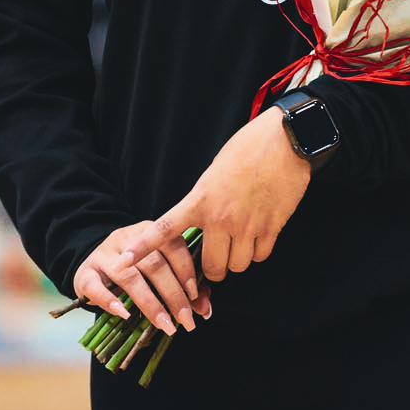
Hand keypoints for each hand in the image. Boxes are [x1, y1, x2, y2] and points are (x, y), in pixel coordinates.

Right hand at [74, 219, 207, 337]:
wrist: (92, 262)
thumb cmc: (135, 268)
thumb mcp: (158, 268)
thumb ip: (183, 283)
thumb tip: (205, 309)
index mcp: (151, 232)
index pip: (173, 245)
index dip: (186, 270)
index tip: (195, 296)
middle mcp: (127, 238)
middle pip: (154, 264)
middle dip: (173, 294)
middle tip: (186, 319)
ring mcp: (104, 254)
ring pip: (129, 276)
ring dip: (150, 303)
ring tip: (165, 324)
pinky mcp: (84, 273)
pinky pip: (95, 287)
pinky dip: (110, 301)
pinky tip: (125, 315)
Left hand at [125, 108, 311, 288]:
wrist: (285, 139)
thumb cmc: (248, 148)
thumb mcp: (214, 173)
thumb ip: (205, 201)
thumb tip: (203, 223)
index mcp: (202, 200)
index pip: (166, 229)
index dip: (143, 248)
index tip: (124, 262)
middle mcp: (222, 218)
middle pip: (212, 267)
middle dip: (213, 270)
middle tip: (217, 259)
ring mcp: (248, 225)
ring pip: (237, 266)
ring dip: (238, 259)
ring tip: (241, 243)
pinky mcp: (272, 227)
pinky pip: (260, 256)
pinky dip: (258, 251)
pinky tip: (259, 235)